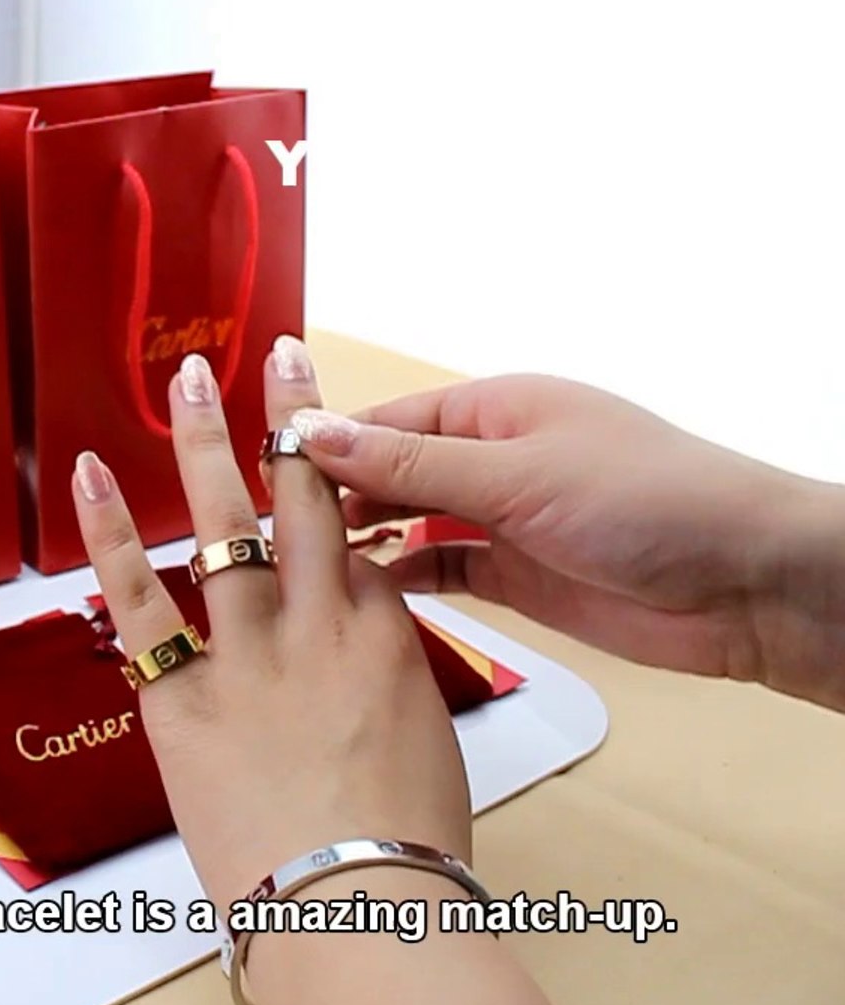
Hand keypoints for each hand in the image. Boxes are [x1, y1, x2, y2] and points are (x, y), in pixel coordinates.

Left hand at [71, 337, 565, 1004]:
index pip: (360, 542)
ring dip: (204, 443)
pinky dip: (110, 535)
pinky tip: (89, 476)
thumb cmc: (402, 850)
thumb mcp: (422, 749)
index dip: (342, 491)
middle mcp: (320, 624)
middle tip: (276, 353)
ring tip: (186, 378)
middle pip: (306, 498)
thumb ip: (386, 691)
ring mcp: (248, 653)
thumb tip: (361, 680)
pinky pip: (137, 601)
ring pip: (225, 524)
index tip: (325, 446)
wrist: (357, 907)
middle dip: (291, 419)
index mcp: (387, 637)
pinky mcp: (181, 696)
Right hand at [288, 375, 844, 708]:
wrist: (748, 584)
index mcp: (495, 408)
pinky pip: (441, 571)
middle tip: (263, 534)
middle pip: (389, 472)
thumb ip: (409, 465)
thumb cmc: (649, 501)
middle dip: (332, 496)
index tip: (257, 475)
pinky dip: (402, 579)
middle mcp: (492, 457)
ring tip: (296, 568)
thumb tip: (312, 432)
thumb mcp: (516, 475)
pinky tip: (360, 596)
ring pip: (408, 524)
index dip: (322, 446)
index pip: (384, 422)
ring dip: (362, 541)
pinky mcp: (518, 576)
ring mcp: (504, 518)